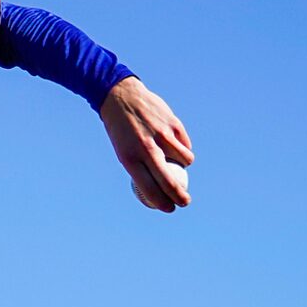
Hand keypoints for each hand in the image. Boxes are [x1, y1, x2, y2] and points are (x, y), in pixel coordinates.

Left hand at [100, 76, 191, 211]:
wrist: (121, 98)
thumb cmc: (122, 131)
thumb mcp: (124, 151)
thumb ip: (142, 168)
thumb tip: (159, 188)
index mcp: (129, 159)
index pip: (148, 188)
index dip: (161, 202)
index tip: (169, 209)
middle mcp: (146, 148)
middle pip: (169, 180)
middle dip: (180, 196)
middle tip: (185, 202)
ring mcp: (162, 135)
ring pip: (185, 160)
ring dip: (185, 165)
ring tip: (178, 162)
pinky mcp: (173, 124)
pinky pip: (186, 144)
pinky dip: (184, 148)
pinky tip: (178, 145)